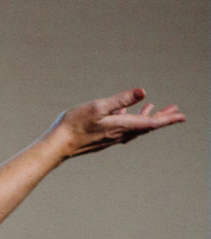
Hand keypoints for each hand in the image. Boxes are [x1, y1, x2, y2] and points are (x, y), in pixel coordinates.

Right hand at [51, 88, 184, 158]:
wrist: (57, 146)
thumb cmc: (74, 125)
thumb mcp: (98, 107)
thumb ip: (121, 99)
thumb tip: (143, 92)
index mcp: (121, 126)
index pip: (150, 123)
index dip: (167, 118)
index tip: (181, 116)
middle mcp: (119, 134)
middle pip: (146, 126)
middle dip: (162, 118)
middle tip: (177, 112)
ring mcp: (110, 137)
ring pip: (135, 128)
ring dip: (148, 119)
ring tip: (155, 109)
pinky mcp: (102, 138)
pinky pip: (123, 129)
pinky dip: (131, 121)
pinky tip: (126, 114)